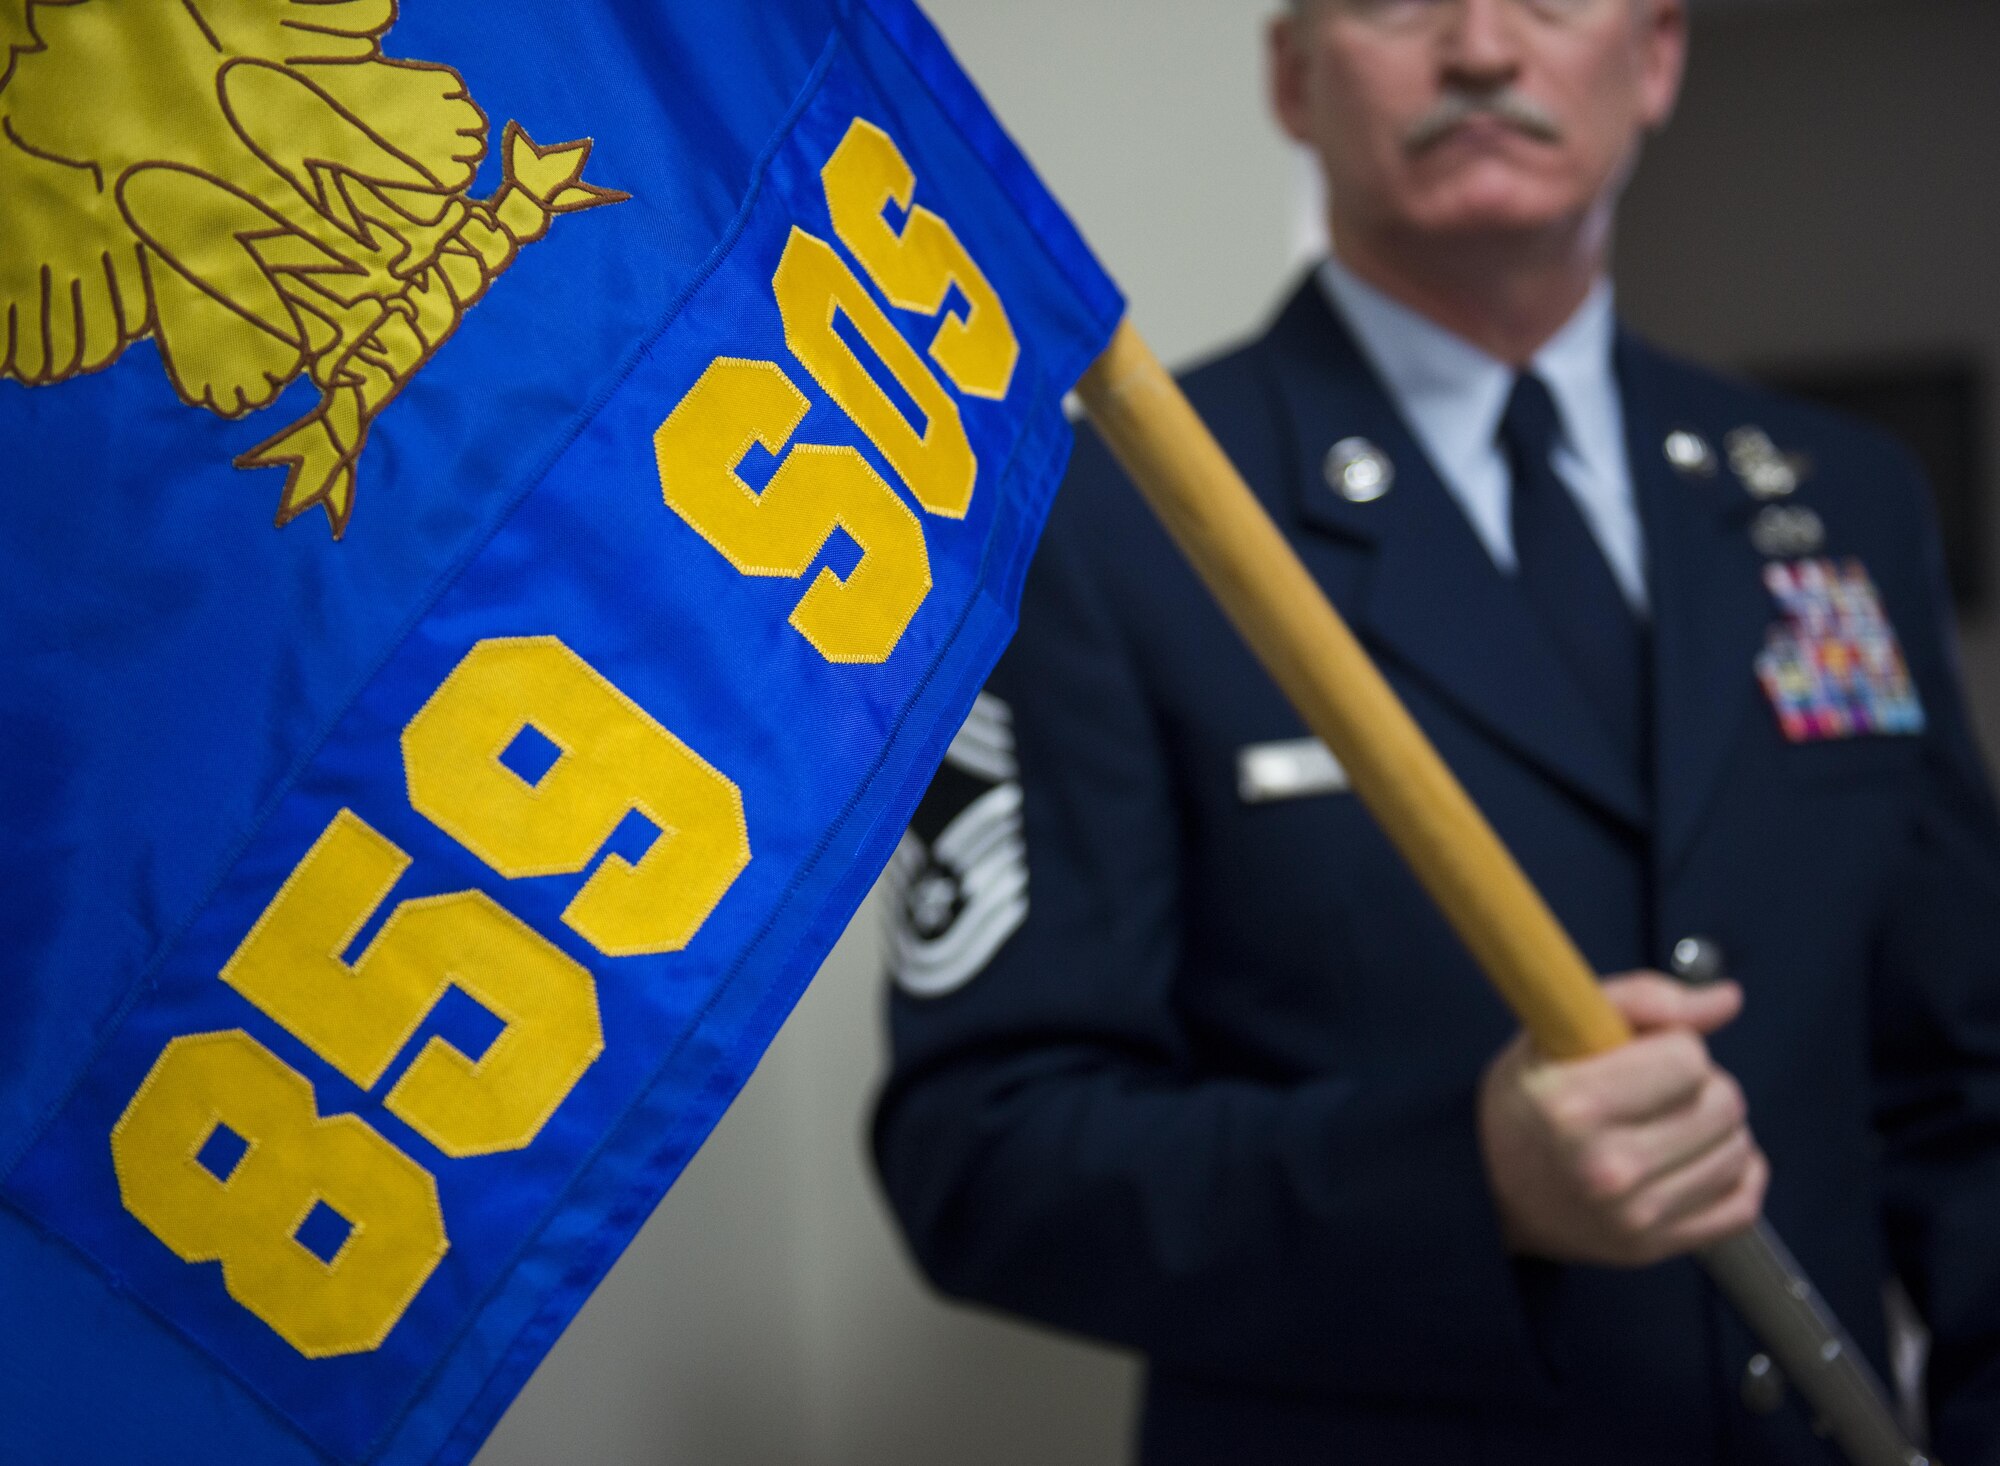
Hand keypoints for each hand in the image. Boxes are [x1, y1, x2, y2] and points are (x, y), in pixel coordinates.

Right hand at [1477, 973, 1767, 1266]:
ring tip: (1670, 1125)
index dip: (1672, 1043)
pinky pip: (1743, 1204)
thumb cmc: (1526, 1101)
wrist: (1490, 1191)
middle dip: (1699, 1085)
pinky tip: (1696, 1160)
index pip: (1688, 1058)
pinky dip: (1734, 1175)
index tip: (1643, 1053)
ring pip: (1740, 1151)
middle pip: (1723, 1104)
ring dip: (1716, 1129)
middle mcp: (1607, 1167)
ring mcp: (1634, 1215)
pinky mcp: (1655, 1247)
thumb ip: (1641, 1000)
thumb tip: (1727, 998)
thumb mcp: (1554, 1031)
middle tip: (1657, 1090)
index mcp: (1574, 1104)